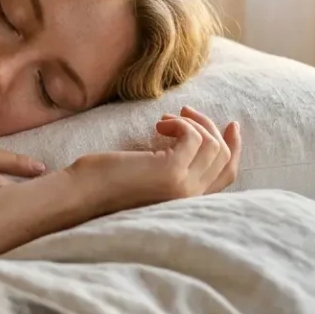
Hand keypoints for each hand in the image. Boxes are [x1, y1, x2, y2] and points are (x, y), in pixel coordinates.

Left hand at [66, 106, 241, 216]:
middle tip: (187, 111)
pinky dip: (180, 123)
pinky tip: (159, 124)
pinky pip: (193, 137)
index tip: (231, 125)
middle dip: (211, 128)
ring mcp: (183, 187)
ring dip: (193, 122)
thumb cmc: (106, 181)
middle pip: (223, 158)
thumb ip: (173, 167)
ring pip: (212, 145)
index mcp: (186, 202)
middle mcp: (190, 198)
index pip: (226, 176)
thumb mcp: (148, 174)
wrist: (81, 194)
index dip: (233, 148)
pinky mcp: (171, 172)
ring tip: (166, 119)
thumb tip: (191, 137)